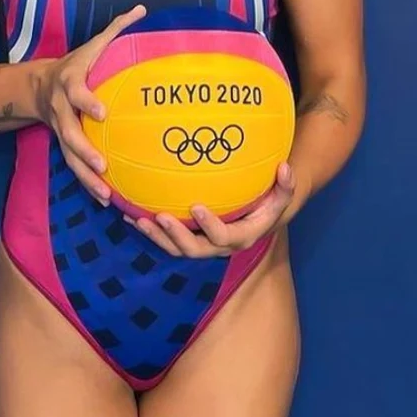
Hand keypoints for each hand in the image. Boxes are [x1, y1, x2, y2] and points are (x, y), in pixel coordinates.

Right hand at [34, 4, 146, 205]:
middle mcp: (62, 110)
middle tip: (102, 166)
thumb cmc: (76, 63)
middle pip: (68, 133)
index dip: (87, 102)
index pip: (77, 93)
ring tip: (105, 194)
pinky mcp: (63, 144)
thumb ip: (117, 29)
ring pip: (69, 157)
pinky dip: (88, 183)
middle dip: (84, 151)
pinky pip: (73, 166)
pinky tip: (106, 199)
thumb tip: (142, 10)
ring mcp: (60, 129)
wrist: (36, 85)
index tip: (103, 112)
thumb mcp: (92, 45)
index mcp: (70, 83)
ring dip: (85, 177)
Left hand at [126, 162, 301, 257]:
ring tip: (139, 220)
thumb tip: (285, 168)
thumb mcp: (281, 196)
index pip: (223, 236)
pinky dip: (150, 230)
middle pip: (194, 249)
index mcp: (241, 237)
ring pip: (176, 249)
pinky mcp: (189, 239)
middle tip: (160, 217)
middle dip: (175, 236)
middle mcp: (219, 246)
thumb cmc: (268, 203)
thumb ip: (286, 185)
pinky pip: (167, 240)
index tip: (195, 206)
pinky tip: (131, 216)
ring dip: (157, 237)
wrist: (259, 219)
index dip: (209, 225)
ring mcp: (203, 244)